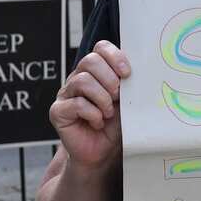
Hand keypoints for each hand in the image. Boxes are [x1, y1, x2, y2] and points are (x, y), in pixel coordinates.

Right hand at [49, 40, 130, 169]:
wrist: (102, 152)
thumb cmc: (115, 126)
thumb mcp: (127, 102)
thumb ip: (129, 85)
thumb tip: (142, 71)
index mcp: (96, 72)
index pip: (100, 48)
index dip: (114, 56)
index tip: (127, 73)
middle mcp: (78, 78)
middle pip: (90, 61)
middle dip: (109, 79)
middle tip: (118, 97)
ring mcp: (66, 94)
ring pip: (82, 80)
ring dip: (102, 98)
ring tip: (108, 112)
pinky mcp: (58, 111)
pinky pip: (76, 104)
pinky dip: (93, 114)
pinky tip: (98, 123)